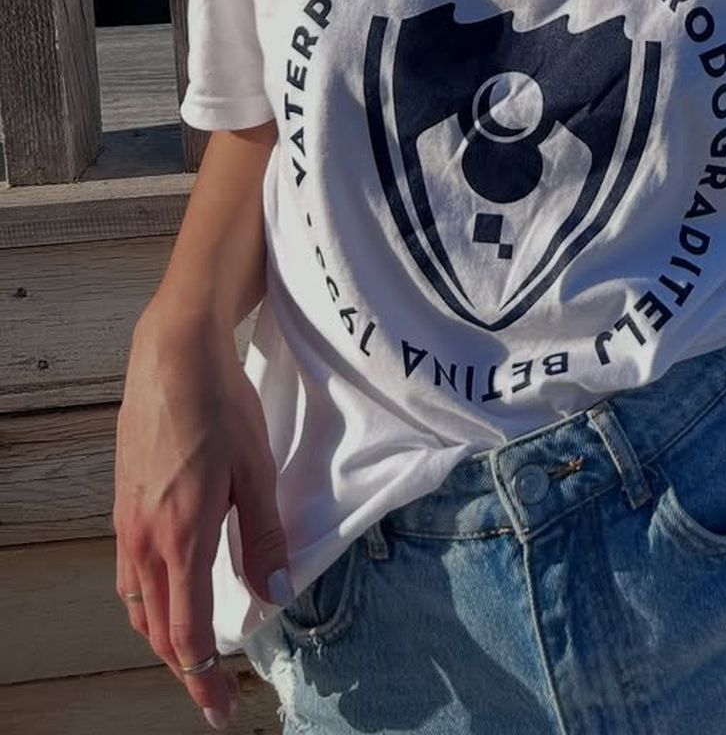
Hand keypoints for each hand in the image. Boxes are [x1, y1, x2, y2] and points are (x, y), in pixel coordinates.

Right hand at [114, 306, 291, 729]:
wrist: (172, 355)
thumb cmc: (221, 406)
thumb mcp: (257, 470)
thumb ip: (264, 537)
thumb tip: (273, 594)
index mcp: (180, 538)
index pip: (186, 633)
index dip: (204, 679)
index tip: (221, 709)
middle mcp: (144, 540)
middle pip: (157, 629)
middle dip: (184, 668)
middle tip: (212, 694)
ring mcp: (127, 523)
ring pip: (138, 605)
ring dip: (164, 637)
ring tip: (193, 654)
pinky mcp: (123, 505)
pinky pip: (130, 574)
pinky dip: (149, 602)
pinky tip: (170, 595)